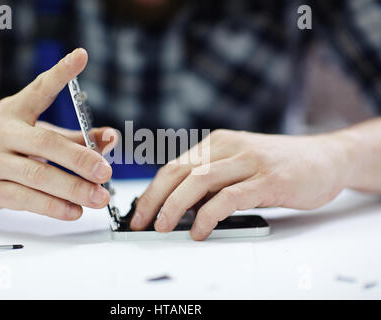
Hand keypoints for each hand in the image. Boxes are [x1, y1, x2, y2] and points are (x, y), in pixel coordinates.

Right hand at [0, 48, 117, 219]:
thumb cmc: (0, 145)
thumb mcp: (30, 132)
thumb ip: (72, 137)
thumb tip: (110, 138)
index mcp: (14, 112)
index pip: (39, 89)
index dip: (60, 73)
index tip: (81, 56)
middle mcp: (1, 133)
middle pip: (45, 143)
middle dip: (80, 158)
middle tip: (106, 171)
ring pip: (37, 175)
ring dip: (72, 188)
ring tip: (99, 197)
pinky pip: (24, 199)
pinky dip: (52, 207)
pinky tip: (74, 212)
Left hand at [131, 129, 351, 239]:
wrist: (326, 158)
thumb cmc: (279, 166)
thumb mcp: (240, 165)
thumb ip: (214, 180)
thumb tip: (181, 206)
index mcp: (218, 143)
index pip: (174, 166)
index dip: (152, 191)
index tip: (140, 213)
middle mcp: (229, 147)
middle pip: (179, 172)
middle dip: (154, 199)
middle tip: (142, 223)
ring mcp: (249, 161)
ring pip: (199, 181)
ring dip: (174, 206)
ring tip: (164, 228)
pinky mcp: (268, 180)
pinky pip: (229, 197)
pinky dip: (208, 215)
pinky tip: (200, 230)